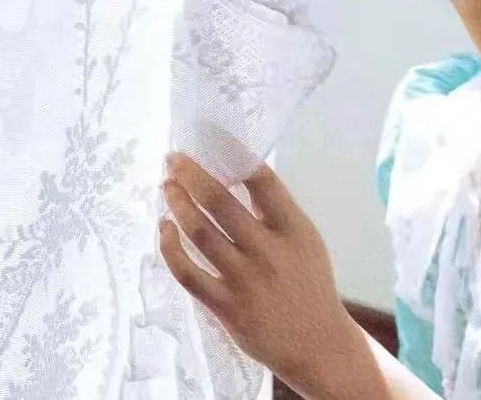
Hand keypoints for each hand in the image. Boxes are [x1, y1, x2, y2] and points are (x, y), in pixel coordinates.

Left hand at [158, 151, 357, 393]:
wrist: (316, 342)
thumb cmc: (310, 284)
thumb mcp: (306, 240)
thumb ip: (276, 212)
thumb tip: (237, 175)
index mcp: (293, 228)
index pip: (262, 180)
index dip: (233, 153)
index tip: (211, 137)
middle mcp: (268, 250)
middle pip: (220, 201)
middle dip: (191, 174)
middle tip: (173, 158)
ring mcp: (245, 278)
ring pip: (199, 232)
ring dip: (177, 204)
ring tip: (166, 187)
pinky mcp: (225, 306)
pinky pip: (187, 272)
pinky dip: (170, 248)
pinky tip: (164, 229)